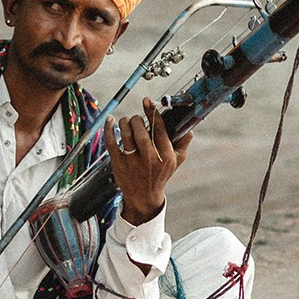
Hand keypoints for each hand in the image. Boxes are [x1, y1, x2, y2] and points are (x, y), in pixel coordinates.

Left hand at [108, 96, 192, 224]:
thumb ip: (183, 144)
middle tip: (136, 118)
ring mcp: (132, 162)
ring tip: (127, 121)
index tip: (147, 101)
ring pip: (126, 135)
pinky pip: (111, 142)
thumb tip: (190, 129)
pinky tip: (110, 120)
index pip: (159, 129)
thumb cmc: (160, 175)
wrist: (144, 196)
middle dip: (137, 119)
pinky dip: (109, 129)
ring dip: (125, 122)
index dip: (152, 113)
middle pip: (141, 131)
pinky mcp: (118, 164)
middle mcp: (149, 159)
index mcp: (165, 156)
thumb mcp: (176, 161)